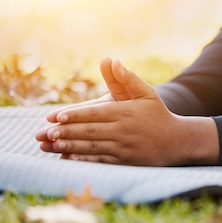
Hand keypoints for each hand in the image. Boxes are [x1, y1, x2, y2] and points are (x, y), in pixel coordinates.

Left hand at [35, 58, 218, 165]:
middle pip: (90, 132)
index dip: (75, 115)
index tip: (55, 116)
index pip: (95, 113)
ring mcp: (124, 148)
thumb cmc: (158, 114)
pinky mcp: (125, 162)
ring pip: (92, 148)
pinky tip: (67, 157)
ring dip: (69, 147)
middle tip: (44, 133)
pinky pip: (100, 161)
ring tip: (50, 145)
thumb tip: (111, 60)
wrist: (177, 141)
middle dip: (66, 132)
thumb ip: (127, 78)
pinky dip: (82, 160)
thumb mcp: (147, 93)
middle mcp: (124, 131)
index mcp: (126, 112)